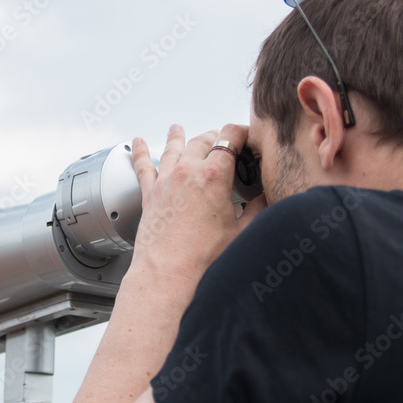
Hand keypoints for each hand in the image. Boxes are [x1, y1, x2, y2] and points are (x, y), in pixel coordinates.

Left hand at [130, 123, 266, 284]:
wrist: (168, 274)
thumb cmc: (203, 258)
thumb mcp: (242, 232)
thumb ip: (257, 209)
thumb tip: (265, 198)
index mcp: (213, 175)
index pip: (230, 137)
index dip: (241, 132)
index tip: (247, 135)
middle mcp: (186, 172)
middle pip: (203, 140)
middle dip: (215, 136)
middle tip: (223, 139)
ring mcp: (166, 181)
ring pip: (173, 148)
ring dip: (178, 136)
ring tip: (177, 128)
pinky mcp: (150, 195)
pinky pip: (143, 166)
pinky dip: (140, 152)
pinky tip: (137, 143)